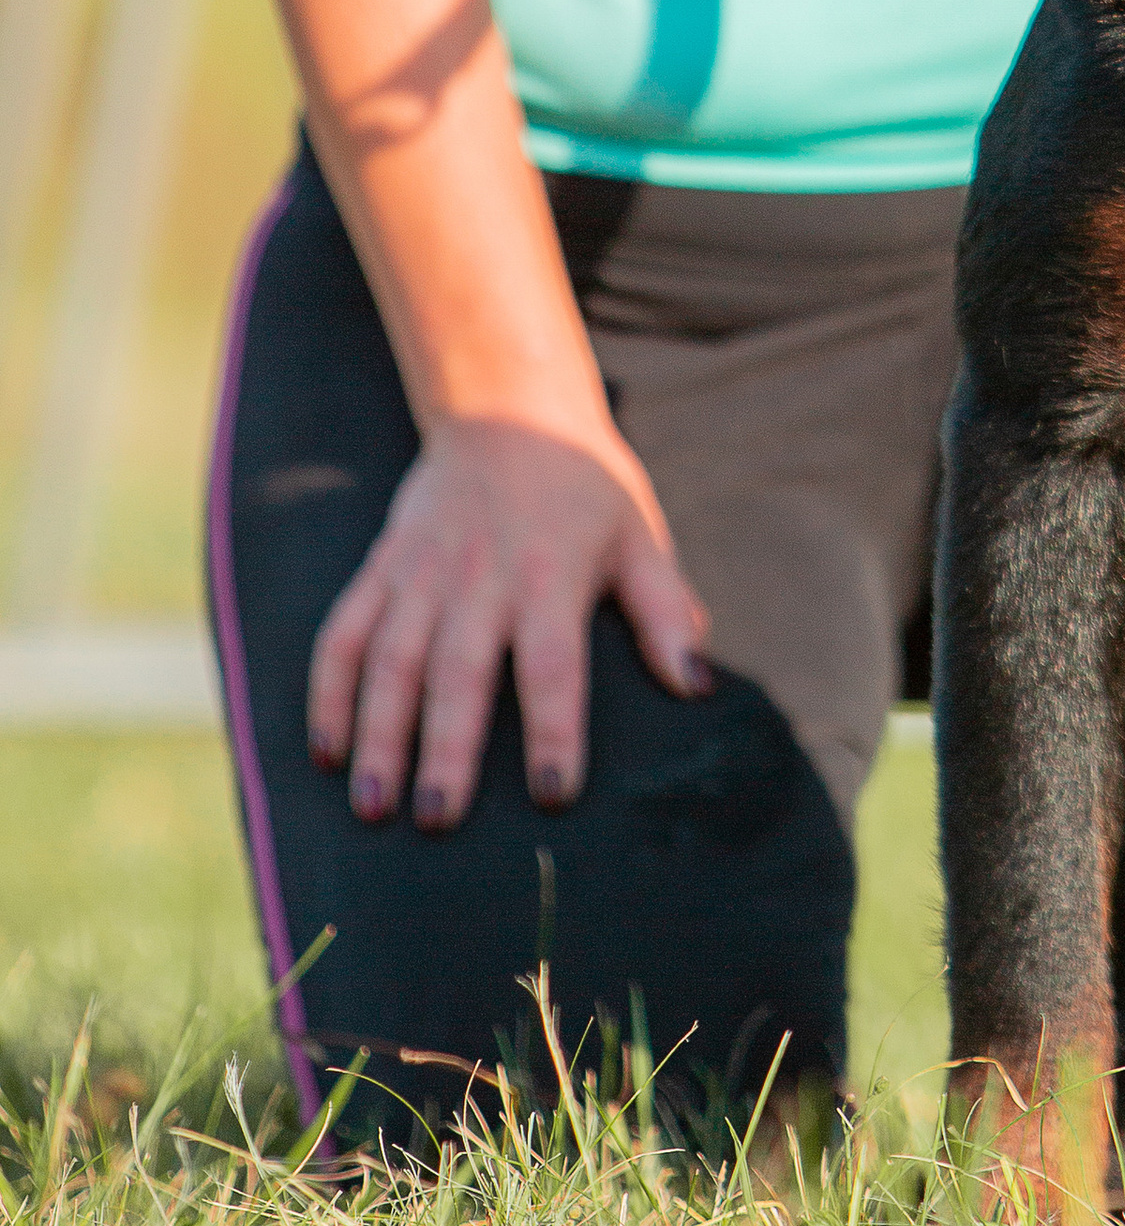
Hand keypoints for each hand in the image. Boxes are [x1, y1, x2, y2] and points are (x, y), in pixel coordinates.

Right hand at [306, 415, 710, 827]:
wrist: (507, 407)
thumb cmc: (586, 486)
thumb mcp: (640, 535)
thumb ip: (665, 612)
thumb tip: (698, 686)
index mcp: (551, 575)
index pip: (554, 664)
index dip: (554, 729)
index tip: (553, 795)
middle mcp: (480, 577)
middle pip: (458, 670)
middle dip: (445, 748)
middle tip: (436, 819)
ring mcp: (422, 572)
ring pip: (390, 659)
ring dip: (377, 734)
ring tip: (373, 806)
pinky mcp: (383, 567)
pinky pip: (345, 632)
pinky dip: (330, 691)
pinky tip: (326, 750)